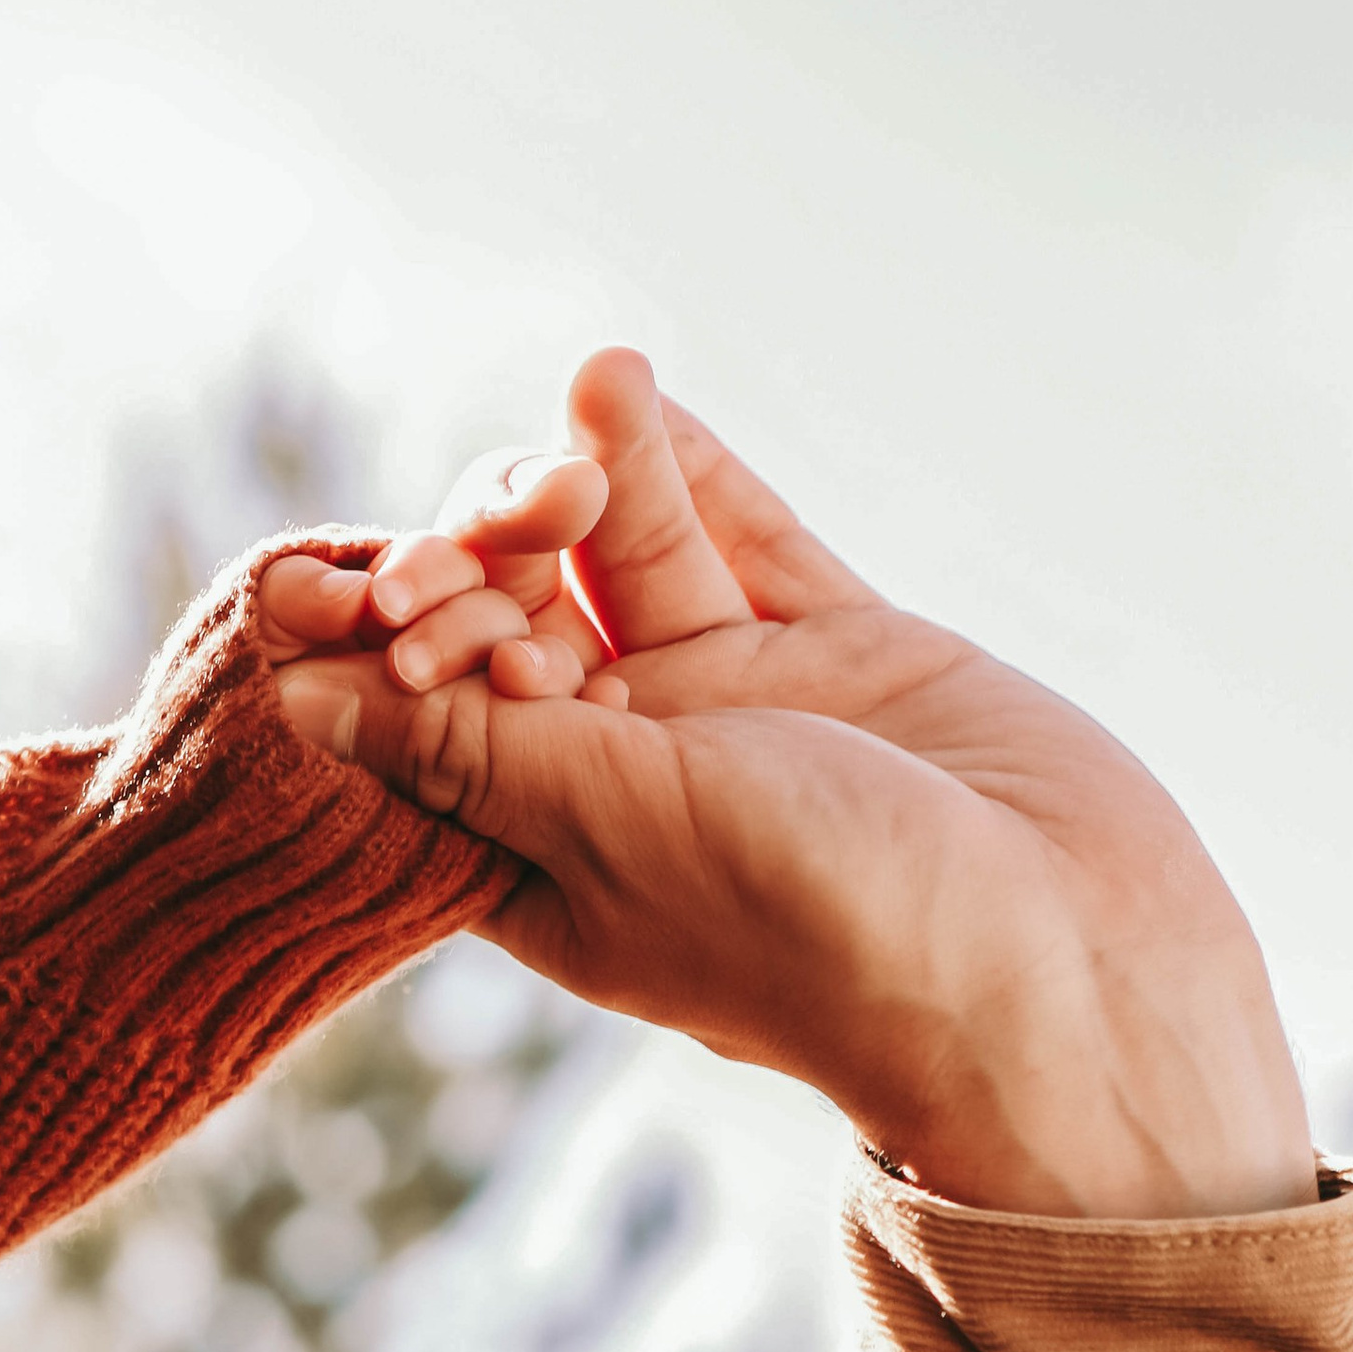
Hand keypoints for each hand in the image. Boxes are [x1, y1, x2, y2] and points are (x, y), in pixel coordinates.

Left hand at [276, 351, 1315, 1222]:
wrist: (1059, 970)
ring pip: (642, 567)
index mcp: (551, 858)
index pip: (427, 727)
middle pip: (523, 626)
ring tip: (593, 381)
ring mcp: (748, 710)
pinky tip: (640, 395)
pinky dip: (697, 474)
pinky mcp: (853, 656)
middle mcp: (639, 778)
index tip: (339, 598)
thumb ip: (462, 744)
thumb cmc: (816, 927)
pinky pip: (756, 544)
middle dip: (492, 553)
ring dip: (599, 478)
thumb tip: (293, 699)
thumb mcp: (609, 823)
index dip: (379, 653)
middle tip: (484, 518)